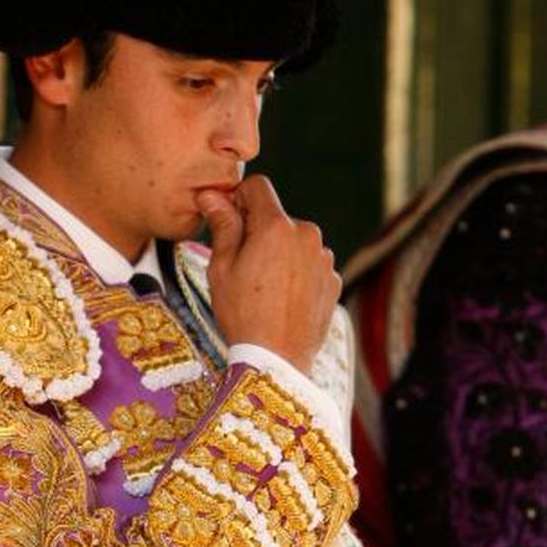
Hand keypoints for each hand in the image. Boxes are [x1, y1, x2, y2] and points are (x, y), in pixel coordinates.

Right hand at [196, 176, 340, 374]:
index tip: (229, 217)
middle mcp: (307, 235)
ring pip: (295, 242)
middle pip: (278, 217)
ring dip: (280, 253)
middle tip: (242, 265)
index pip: (258, 187)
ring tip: (264, 288)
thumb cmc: (244, 315)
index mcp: (277, 226)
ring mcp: (324, 258)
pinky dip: (297, 273)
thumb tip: (213, 196)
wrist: (278, 360)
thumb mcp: (222, 268)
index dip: (239, 197)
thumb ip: (223, 225)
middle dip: (259, 230)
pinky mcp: (333, 280)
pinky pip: (311, 265)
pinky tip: (282, 299)